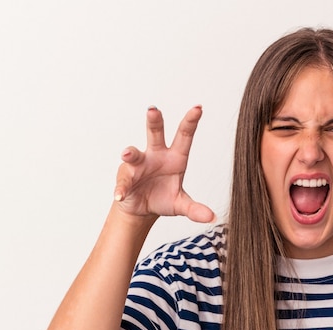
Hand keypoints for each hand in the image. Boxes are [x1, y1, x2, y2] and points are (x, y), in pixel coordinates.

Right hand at [113, 106, 214, 222]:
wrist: (144, 209)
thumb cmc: (164, 199)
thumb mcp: (181, 205)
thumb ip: (195, 209)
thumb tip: (212, 218)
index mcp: (175, 157)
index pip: (184, 136)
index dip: (191, 122)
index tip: (198, 108)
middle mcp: (156, 155)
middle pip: (155, 134)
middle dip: (154, 121)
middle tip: (153, 110)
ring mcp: (139, 164)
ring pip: (134, 154)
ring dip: (131, 153)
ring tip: (128, 155)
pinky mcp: (125, 178)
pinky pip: (123, 182)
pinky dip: (121, 189)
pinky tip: (120, 195)